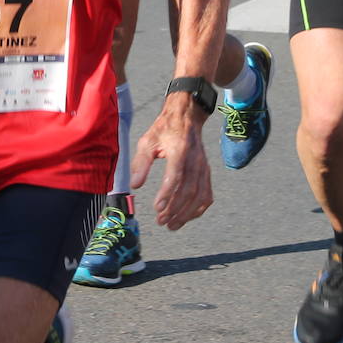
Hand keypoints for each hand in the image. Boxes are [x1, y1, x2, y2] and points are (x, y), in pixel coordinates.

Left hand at [129, 95, 212, 229]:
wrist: (186, 117)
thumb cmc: (164, 130)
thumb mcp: (147, 141)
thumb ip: (141, 163)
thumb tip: (135, 186)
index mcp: (179, 150)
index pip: (176, 176)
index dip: (167, 194)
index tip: (157, 208)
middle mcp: (195, 160)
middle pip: (188, 190)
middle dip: (175, 209)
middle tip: (161, 221)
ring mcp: (203, 167)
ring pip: (199, 195)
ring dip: (186, 213)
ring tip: (171, 225)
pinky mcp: (206, 172)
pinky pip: (207, 194)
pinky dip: (199, 208)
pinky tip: (187, 217)